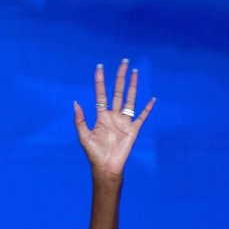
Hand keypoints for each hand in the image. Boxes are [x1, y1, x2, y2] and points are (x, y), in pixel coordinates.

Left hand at [72, 59, 154, 177]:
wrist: (106, 167)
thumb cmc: (94, 153)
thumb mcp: (83, 136)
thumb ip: (79, 120)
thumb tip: (75, 102)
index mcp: (101, 116)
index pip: (101, 93)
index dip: (100, 80)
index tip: (100, 67)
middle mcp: (114, 115)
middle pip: (118, 92)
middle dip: (120, 77)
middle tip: (124, 62)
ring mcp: (124, 122)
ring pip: (130, 99)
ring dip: (132, 86)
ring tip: (135, 72)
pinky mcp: (133, 130)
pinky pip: (142, 117)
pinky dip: (147, 109)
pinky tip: (152, 99)